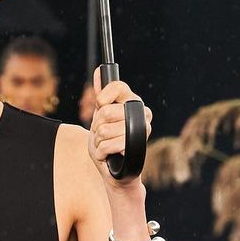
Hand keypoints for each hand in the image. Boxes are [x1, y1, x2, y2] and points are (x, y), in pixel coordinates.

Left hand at [87, 69, 151, 189]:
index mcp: (133, 102)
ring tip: (106, 144)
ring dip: (98, 141)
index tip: (100, 105)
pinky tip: (108, 154)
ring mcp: (141, 130)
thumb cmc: (108, 140)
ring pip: (104, 130)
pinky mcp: (135, 148)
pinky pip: (107, 145)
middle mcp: (142, 113)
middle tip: (103, 132)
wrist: (114, 169)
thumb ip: (101, 95)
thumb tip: (99, 71)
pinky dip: (101, 152)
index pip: (118, 86)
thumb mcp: (100, 116)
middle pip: (106, 111)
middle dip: (97, 125)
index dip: (103, 97)